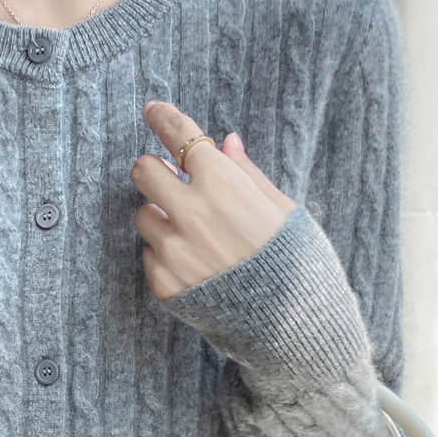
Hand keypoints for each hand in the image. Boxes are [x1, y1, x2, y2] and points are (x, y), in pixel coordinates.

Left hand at [131, 101, 297, 300]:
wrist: (292, 326)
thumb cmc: (295, 261)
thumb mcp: (282, 209)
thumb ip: (246, 174)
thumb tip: (225, 143)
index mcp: (224, 186)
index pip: (181, 136)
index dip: (164, 118)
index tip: (154, 110)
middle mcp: (191, 214)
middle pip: (143, 171)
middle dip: (154, 170)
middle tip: (171, 179)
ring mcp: (174, 250)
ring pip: (143, 214)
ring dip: (162, 216)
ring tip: (196, 234)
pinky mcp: (164, 282)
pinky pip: (150, 254)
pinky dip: (167, 254)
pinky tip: (198, 265)